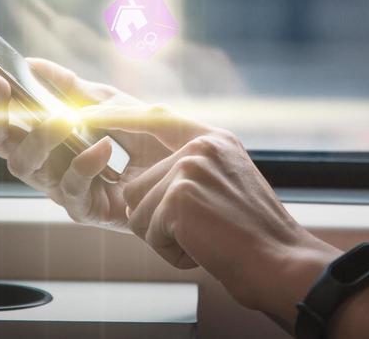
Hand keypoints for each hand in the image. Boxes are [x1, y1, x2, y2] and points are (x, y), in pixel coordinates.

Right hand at [0, 9, 171, 234]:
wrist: (178, 172)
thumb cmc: (137, 137)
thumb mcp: (105, 100)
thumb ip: (68, 86)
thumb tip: (29, 62)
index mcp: (41, 129)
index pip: (0, 104)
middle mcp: (41, 157)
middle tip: (0, 83)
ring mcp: (56, 184)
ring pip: (23, 164)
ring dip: (40, 136)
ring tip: (62, 120)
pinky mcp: (81, 208)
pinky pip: (68, 188)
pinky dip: (83, 163)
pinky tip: (101, 148)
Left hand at [77, 102, 339, 317]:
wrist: (281, 263)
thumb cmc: (254, 237)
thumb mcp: (226, 185)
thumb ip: (191, 169)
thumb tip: (139, 179)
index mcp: (212, 138)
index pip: (155, 117)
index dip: (119, 114)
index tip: (88, 106)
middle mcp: (200, 145)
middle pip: (138, 182)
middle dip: (156, 218)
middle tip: (199, 230)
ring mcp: (189, 168)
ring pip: (137, 209)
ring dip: (162, 236)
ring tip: (203, 238)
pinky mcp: (179, 195)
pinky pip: (147, 230)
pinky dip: (170, 251)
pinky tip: (202, 248)